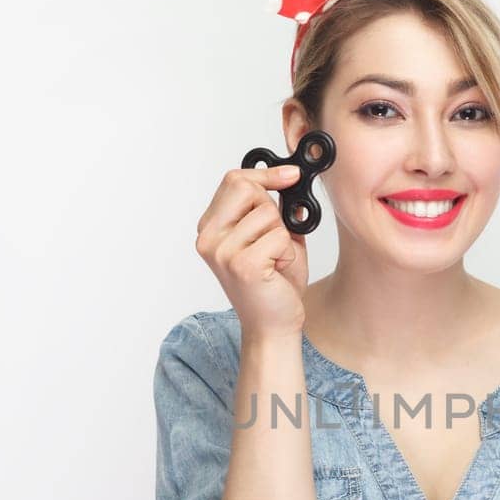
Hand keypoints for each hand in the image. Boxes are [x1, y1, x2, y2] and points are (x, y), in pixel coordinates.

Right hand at [195, 162, 309, 340]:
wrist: (274, 325)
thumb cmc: (275, 283)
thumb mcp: (275, 235)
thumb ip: (275, 207)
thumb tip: (289, 176)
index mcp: (211, 228)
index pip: (234, 180)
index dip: (265, 174)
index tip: (291, 176)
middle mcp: (209, 238)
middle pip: (247, 188)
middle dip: (272, 210)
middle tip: (275, 239)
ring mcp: (221, 251)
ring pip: (268, 214)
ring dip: (283, 237)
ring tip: (274, 260)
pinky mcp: (241, 265)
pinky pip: (279, 236)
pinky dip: (288, 252)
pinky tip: (277, 270)